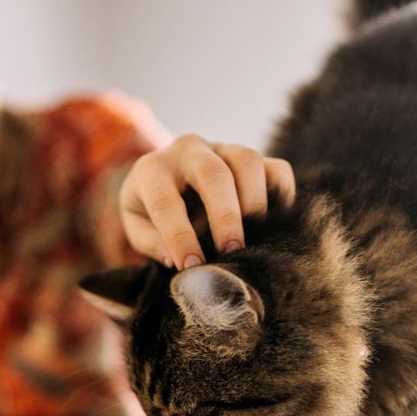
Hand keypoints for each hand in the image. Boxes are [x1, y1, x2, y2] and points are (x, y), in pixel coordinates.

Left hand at [119, 134, 295, 268]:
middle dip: (225, 215)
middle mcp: (188, 151)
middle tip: (231, 250)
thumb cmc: (149, 211)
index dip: (179, 236)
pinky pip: (277, 168)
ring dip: (255, 202)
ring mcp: (223, 148)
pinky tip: (273, 224)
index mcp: (152, 170)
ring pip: (248, 161)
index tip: (191, 267)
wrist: (166, 182)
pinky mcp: (251, 158)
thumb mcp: (136, 228)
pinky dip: (281, 195)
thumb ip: (150, 242)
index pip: (165, 201)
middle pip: (213, 173)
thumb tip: (175, 258)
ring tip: (253, 237)